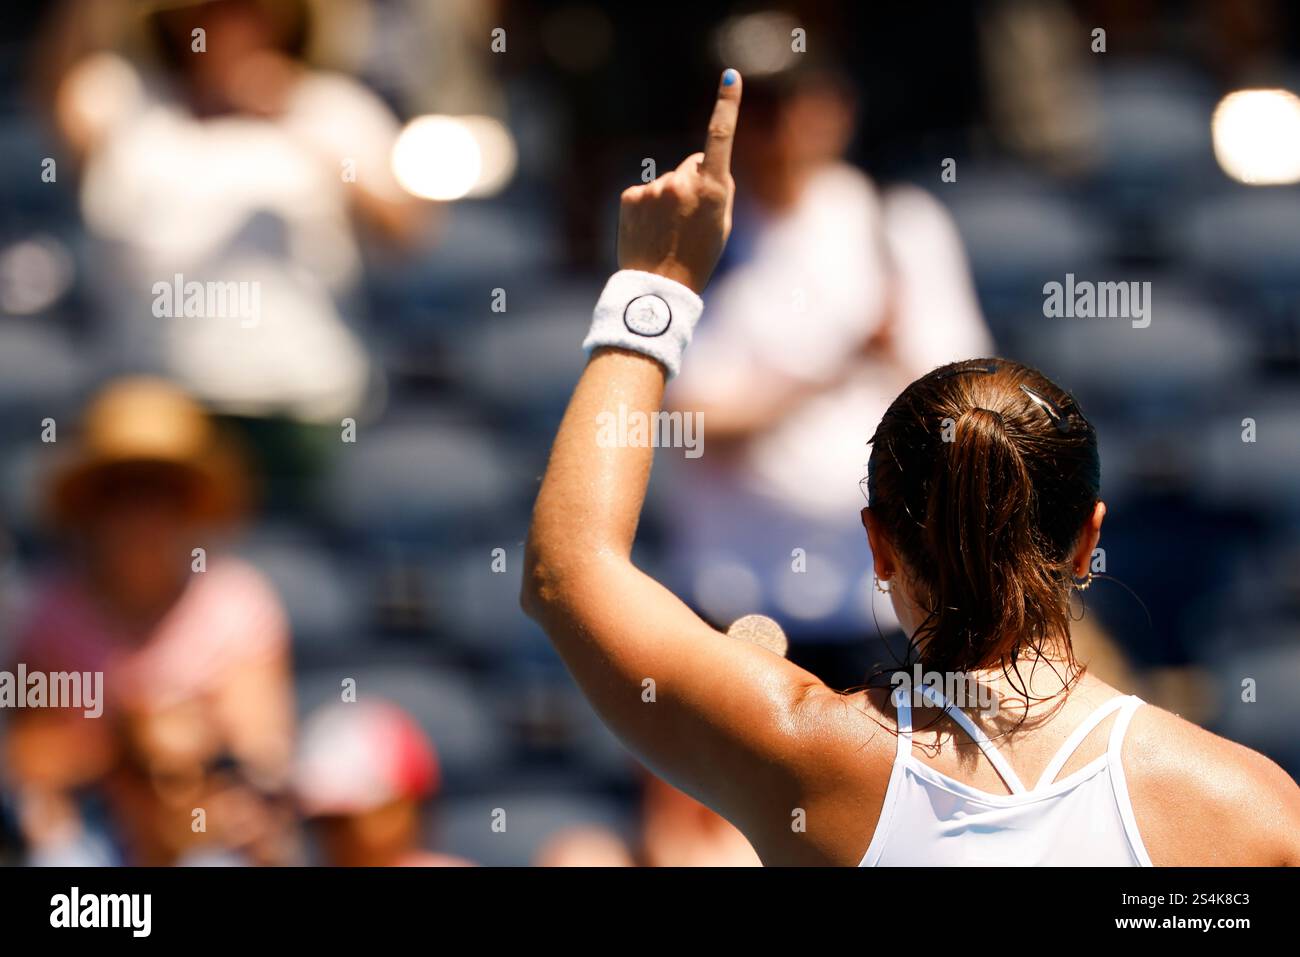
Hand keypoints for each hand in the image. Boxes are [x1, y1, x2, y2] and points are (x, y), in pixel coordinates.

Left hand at [617, 70, 741, 293]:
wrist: (658, 287)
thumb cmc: (698, 257)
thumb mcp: (721, 223)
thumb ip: (719, 188)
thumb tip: (708, 166)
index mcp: (711, 189)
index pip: (720, 137)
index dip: (727, 104)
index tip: (730, 77)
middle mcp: (681, 182)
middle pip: (691, 166)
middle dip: (692, 183)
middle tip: (690, 220)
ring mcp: (653, 188)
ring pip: (667, 183)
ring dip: (669, 200)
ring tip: (668, 232)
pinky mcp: (630, 196)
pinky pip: (645, 193)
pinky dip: (647, 208)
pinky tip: (650, 231)